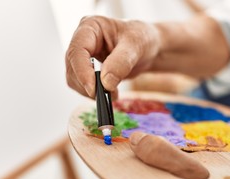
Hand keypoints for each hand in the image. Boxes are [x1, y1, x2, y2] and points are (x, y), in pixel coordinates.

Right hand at [65, 14, 229, 99]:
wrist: (158, 47)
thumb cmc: (150, 38)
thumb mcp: (140, 45)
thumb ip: (121, 62)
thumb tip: (104, 82)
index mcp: (91, 27)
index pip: (75, 50)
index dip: (80, 71)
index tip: (94, 90)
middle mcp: (85, 41)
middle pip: (71, 68)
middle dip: (86, 86)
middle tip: (107, 100)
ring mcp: (87, 57)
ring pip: (76, 81)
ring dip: (92, 94)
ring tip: (114, 97)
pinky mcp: (93, 71)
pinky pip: (87, 88)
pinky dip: (98, 96)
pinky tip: (114, 96)